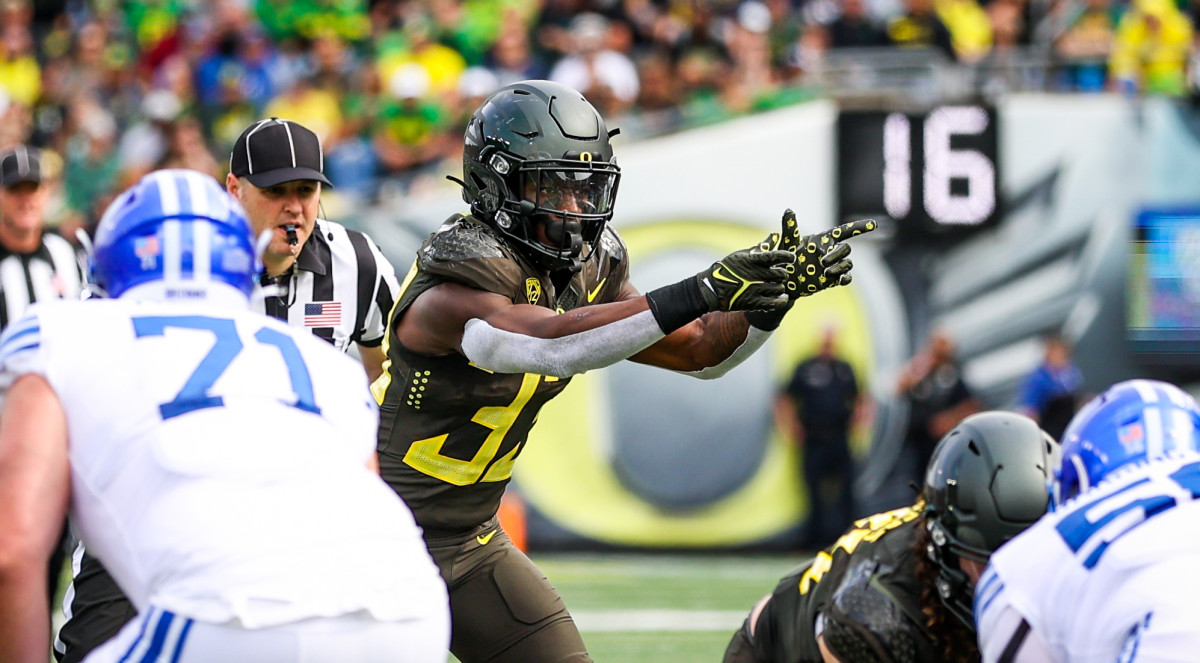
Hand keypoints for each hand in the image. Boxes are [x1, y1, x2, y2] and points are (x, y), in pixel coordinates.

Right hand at [695, 247, 793, 311]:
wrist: (712, 288)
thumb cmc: (727, 268)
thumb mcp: (742, 254)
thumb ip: (761, 247)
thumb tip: (775, 235)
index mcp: (753, 261)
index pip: (775, 256)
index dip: (786, 256)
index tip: (791, 258)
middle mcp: (756, 275)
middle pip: (781, 274)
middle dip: (783, 274)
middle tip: (781, 275)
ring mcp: (755, 289)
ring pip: (779, 288)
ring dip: (781, 287)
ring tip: (778, 286)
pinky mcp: (754, 303)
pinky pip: (774, 303)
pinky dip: (781, 300)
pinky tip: (781, 297)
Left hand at [761, 211, 876, 297]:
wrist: (783, 281)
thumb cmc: (783, 259)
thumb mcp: (787, 244)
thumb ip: (790, 228)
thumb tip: (789, 210)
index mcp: (823, 239)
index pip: (844, 231)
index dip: (859, 227)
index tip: (874, 224)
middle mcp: (830, 251)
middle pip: (846, 249)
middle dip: (837, 254)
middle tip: (822, 262)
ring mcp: (833, 265)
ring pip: (848, 263)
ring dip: (840, 267)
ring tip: (826, 272)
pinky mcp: (832, 279)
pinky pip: (847, 277)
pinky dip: (846, 278)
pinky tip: (840, 280)